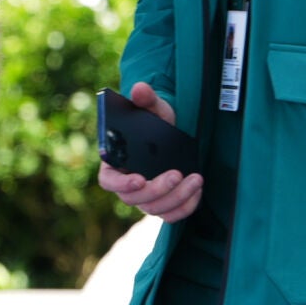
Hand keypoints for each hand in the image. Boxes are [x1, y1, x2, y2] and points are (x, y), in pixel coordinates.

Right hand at [95, 82, 202, 221]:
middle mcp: (127, 184)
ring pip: (155, 209)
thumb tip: (140, 89)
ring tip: (196, 179)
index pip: (108, 181)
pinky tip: (197, 190)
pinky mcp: (164, 204)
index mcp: (115, 163)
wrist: (172, 132)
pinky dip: (186, 207)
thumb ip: (145, 99)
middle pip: (134, 199)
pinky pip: (171, 215)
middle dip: (157, 189)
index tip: (139, 178)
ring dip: (177, 197)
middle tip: (177, 174)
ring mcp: (145, 196)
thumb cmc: (156, 120)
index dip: (121, 184)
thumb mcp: (152, 106)